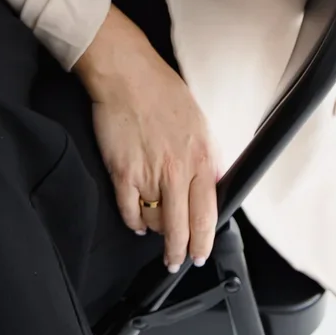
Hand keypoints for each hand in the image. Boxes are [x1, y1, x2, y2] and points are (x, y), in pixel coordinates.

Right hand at [73, 5, 218, 271]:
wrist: (127, 74)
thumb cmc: (162, 90)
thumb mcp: (199, 120)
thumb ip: (207, 155)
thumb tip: (214, 182)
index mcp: (200, 157)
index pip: (207, 214)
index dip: (203, 241)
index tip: (200, 252)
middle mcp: (176, 171)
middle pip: (179, 228)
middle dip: (178, 252)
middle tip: (177, 260)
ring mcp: (147, 174)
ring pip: (154, 223)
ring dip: (156, 231)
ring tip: (156, 230)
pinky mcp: (121, 173)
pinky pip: (129, 212)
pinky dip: (133, 221)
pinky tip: (137, 221)